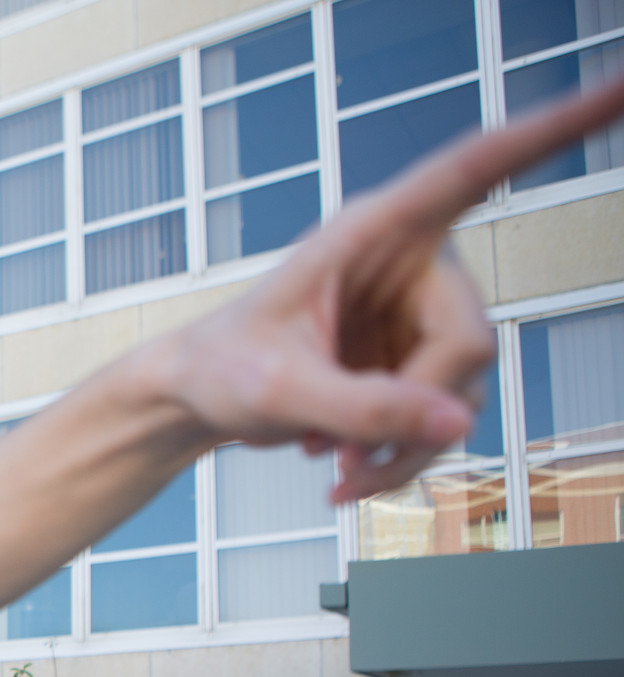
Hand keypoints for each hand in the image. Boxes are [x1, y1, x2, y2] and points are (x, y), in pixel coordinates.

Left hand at [163, 75, 623, 500]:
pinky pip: (439, 414)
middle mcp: (408, 261)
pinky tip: (341, 463)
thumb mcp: (279, 394)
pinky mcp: (412, 357)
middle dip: (417, 413)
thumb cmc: (220, 371)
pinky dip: (398, 452)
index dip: (556, 128)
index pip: (477, 168)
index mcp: (373, 230)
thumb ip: (364, 408)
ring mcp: (415, 312)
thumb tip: (458, 424)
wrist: (196, 399)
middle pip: (468, 340)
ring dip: (406, 447)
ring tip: (339, 472)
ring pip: (460, 390)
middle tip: (352, 462)